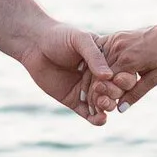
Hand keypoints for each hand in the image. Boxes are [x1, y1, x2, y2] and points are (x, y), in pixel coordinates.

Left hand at [18, 24, 135, 123]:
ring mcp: (86, 89)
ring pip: (102, 103)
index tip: (119, 80)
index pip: (119, 73)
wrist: (34, 44)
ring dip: (106, 107)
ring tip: (104, 106)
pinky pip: (88, 113)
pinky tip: (100, 119)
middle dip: (113, 94)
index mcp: (104, 60)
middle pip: (113, 90)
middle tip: (106, 92)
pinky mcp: (73, 100)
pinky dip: (96, 118)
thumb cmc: (59, 36)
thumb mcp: (80, 40)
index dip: (122, 79)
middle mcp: (97, 76)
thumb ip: (94, 57)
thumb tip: (109, 76)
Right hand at [101, 14, 156, 105]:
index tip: (99, 106)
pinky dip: (99, 64)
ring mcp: (116, 40)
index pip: (104, 82)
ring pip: (97, 62)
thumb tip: (120, 108)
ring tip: (94, 90)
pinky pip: (103, 52)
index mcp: (128, 60)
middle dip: (95, 88)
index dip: (101, 95)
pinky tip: (101, 74)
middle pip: (97, 72)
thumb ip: (136, 93)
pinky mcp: (118, 36)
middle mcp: (118, 48)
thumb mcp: (156, 77)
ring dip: (94, 76)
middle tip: (94, 102)